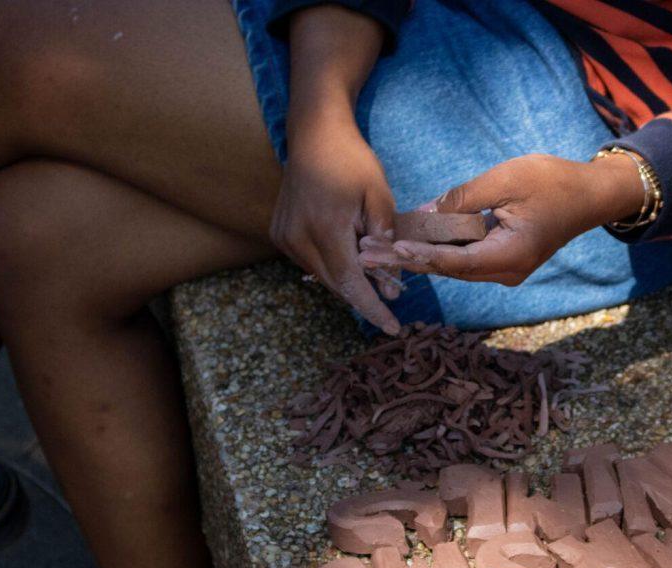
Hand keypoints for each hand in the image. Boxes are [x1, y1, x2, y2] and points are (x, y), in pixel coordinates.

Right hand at [270, 115, 400, 333]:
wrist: (314, 134)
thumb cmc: (352, 161)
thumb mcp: (380, 197)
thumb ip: (386, 242)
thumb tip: (390, 288)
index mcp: (325, 228)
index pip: (352, 282)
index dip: (373, 308)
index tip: (392, 327)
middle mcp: (298, 237)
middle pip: (336, 284)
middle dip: (364, 297)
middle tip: (390, 303)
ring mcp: (284, 237)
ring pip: (323, 276)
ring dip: (348, 281)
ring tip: (374, 275)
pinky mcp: (279, 235)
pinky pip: (311, 263)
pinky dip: (333, 267)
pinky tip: (351, 258)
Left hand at [377, 153, 644, 285]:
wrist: (590, 195)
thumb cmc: (553, 182)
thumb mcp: (504, 180)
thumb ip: (462, 199)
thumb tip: (423, 214)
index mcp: (508, 256)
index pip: (452, 260)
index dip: (416, 255)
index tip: (385, 248)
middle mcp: (505, 272)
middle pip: (446, 269)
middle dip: (404, 261)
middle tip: (363, 256)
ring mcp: (505, 270)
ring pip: (452, 266)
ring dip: (415, 257)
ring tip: (374, 252)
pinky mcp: (503, 260)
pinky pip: (463, 258)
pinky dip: (436, 251)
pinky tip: (405, 245)